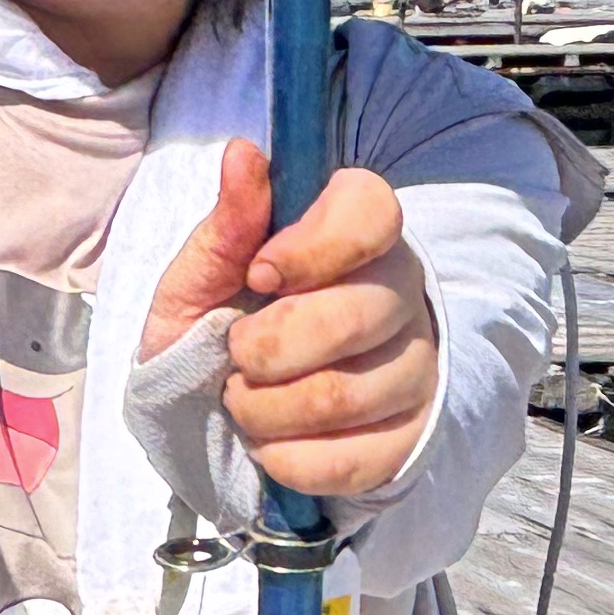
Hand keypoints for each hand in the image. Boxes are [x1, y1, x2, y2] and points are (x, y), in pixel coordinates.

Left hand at [140, 142, 437, 497]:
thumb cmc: (214, 327)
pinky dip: (289, 460)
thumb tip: (244, 154)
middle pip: (357, 315)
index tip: (259, 274)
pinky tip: (270, 444)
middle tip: (235, 356)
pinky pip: (357, 460)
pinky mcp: (410, 436)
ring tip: (245, 402)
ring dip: (266, 411)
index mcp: (353, 234)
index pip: (373, 212)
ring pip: (347, 396)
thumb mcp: (199, 276)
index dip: (314, 247)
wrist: (210, 416)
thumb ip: (227, 224)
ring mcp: (414, 366)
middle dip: (266, 348)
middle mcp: (399, 293)